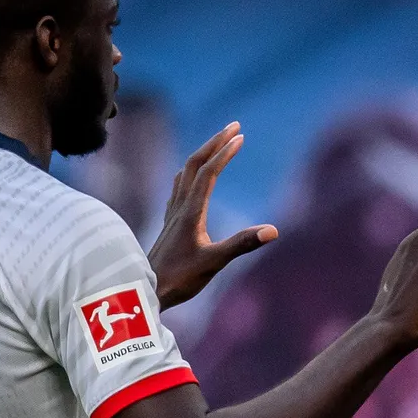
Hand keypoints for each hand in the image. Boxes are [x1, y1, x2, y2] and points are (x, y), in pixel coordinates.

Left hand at [149, 123, 278, 308]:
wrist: (144, 290)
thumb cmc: (180, 279)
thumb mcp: (214, 263)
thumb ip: (242, 244)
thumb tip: (273, 230)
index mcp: (191, 212)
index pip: (209, 173)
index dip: (225, 152)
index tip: (240, 136)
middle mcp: (180, 207)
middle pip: (195, 164)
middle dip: (214, 143)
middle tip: (234, 127)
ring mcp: (172, 213)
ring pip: (186, 173)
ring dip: (203, 154)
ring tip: (217, 145)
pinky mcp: (170, 223)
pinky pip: (179, 186)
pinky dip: (191, 172)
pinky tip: (191, 177)